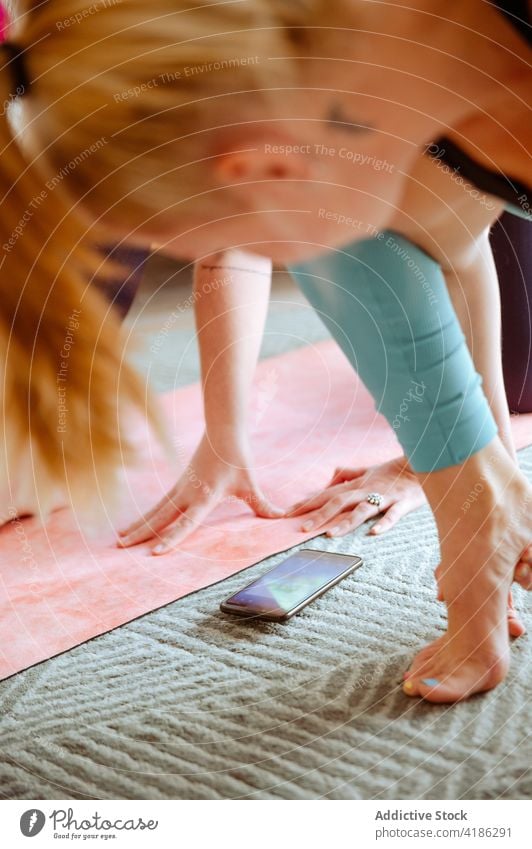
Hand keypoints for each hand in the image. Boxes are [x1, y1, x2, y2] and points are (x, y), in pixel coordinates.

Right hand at [117, 432, 283, 553]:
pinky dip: (145, 516)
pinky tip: (134, 525)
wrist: (222, 431)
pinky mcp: (178, 484)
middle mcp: (187, 494)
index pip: (186, 523)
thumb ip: (262, 504)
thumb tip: (283, 517)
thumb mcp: (250, 483)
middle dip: (141, 534)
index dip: (171, 539)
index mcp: (204, 497)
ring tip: (119, 540)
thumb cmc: (237, 458)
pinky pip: (158, 504)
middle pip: (160, 518)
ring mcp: (180, 488)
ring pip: (155, 511)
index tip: (155, 552)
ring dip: (137, 525)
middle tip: (121, 548)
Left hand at [288, 457, 425, 536]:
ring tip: (330, 534)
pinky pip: (393, 514)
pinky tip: (374, 533)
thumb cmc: (396, 470)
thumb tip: (331, 478)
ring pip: (362, 510)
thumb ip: (349, 474)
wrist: (425, 463)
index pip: (328, 494)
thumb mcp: (369, 470)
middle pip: (339, 502)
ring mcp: (385, 497)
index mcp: (358, 485)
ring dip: (346, 522)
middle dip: (320, 515)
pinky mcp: (403, 503)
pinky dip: (384, 523)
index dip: (308, 503)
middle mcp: (367, 490)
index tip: (289, 514)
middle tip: (302, 528)